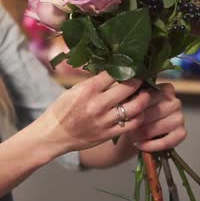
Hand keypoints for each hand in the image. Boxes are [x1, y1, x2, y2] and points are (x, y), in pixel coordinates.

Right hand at [39, 71, 153, 153]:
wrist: (54, 134)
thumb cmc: (63, 109)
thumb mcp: (75, 90)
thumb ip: (94, 81)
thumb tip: (114, 71)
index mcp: (88, 89)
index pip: (114, 73)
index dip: (126, 67)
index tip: (133, 65)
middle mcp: (97, 104)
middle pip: (128, 87)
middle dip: (139, 80)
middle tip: (143, 78)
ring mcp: (104, 120)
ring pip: (135, 106)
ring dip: (144, 98)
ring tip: (146, 94)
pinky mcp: (108, 134)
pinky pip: (132, 124)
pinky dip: (140, 116)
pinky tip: (139, 111)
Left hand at [127, 83, 186, 151]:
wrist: (135, 131)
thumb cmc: (133, 113)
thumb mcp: (130, 101)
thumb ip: (133, 96)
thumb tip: (132, 96)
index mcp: (166, 89)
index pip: (151, 96)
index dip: (136, 106)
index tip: (125, 113)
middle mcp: (176, 101)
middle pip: (157, 111)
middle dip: (140, 120)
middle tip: (128, 126)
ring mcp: (180, 117)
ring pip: (162, 126)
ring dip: (145, 133)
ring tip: (133, 136)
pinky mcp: (181, 133)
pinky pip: (168, 141)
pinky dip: (152, 145)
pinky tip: (141, 145)